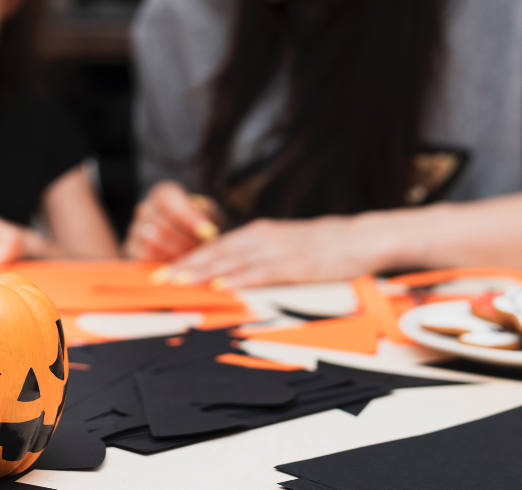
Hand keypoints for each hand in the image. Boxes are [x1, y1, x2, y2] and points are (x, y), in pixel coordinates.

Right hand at [123, 181, 222, 262]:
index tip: (207, 232)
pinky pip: (145, 259)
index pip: (168, 201)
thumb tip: (206, 230)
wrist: (183, 238)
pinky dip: (164, 264)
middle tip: (202, 252)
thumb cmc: (198, 224)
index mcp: (163, 194)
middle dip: (185, 242)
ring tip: (192, 260)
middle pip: (162, 225)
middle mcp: (145, 209)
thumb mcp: (207, 214)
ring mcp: (135, 230)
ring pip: (152, 243)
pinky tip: (179, 266)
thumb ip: (207, 216)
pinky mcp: (133, 251)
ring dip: (176, 254)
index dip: (188, 217)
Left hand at [166, 215, 393, 287]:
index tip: (162, 272)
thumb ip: (258, 260)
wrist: (363, 238)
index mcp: (259, 234)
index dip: (187, 258)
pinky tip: (222, 287)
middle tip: (158, 280)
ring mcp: (280, 249)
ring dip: (204, 272)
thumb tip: (230, 278)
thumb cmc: (324, 250)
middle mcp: (264, 237)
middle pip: (217, 251)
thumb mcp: (285, 250)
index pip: (215, 246)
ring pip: (234, 260)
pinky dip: (240, 279)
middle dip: (186, 266)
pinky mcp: (298, 264)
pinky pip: (263, 272)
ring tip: (180, 283)